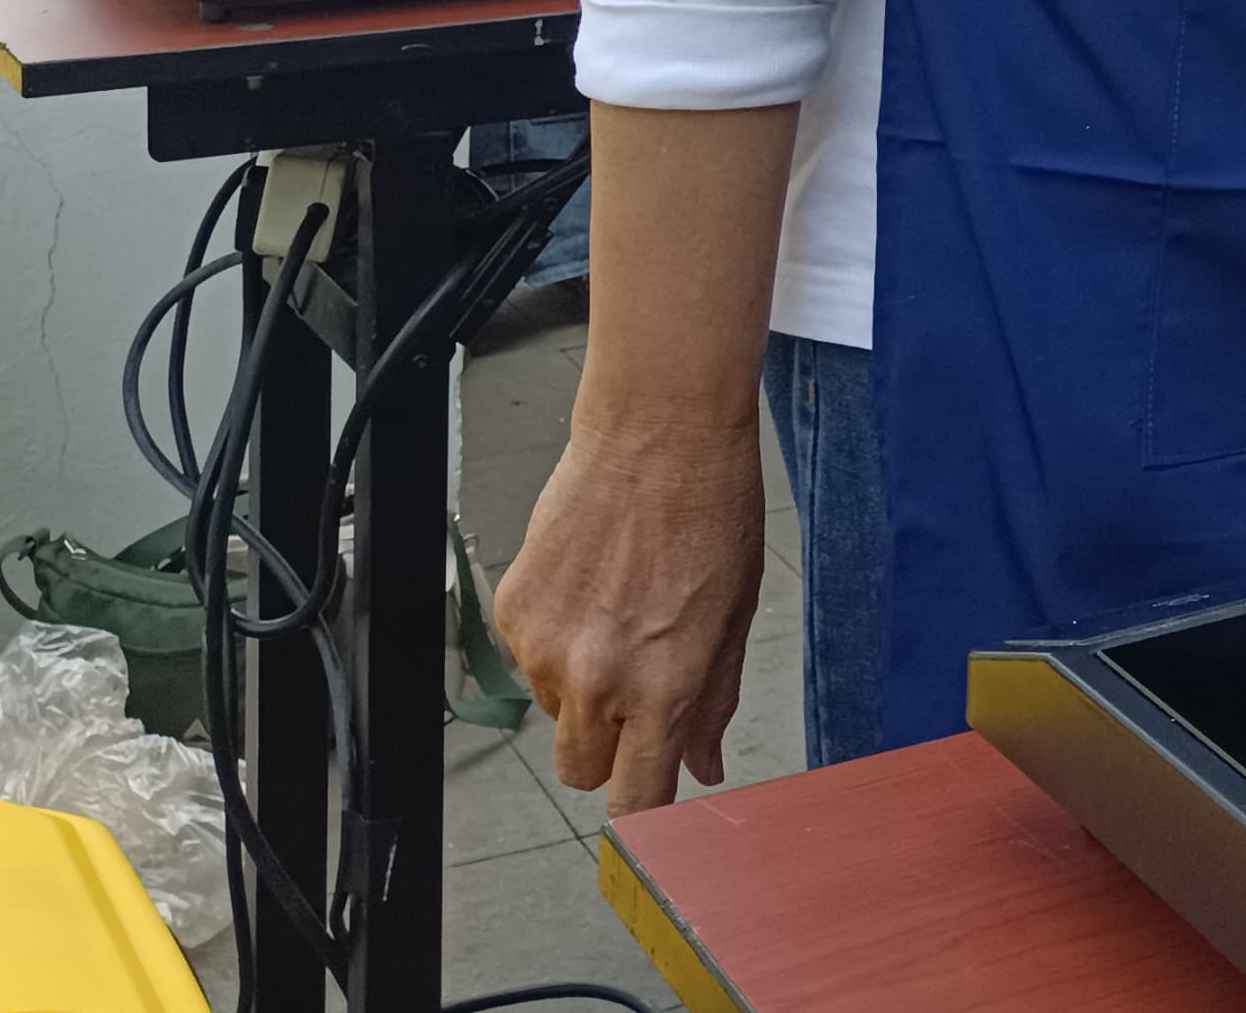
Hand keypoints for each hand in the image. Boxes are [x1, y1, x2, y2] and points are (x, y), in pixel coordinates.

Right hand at [497, 411, 769, 811]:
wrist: (658, 434)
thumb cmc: (711, 513)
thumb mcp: (734, 617)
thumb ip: (714, 701)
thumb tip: (705, 766)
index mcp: (663, 685)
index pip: (636, 796)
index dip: (644, 812)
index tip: (649, 807)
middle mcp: (596, 677)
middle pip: (581, 770)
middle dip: (609, 748)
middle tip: (637, 693)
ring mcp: (544, 647)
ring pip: (554, 711)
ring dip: (582, 687)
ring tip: (619, 613)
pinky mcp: (511, 612)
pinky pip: (528, 659)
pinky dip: (555, 640)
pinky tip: (590, 586)